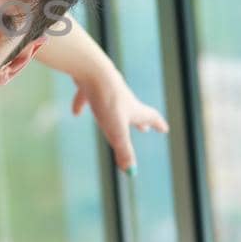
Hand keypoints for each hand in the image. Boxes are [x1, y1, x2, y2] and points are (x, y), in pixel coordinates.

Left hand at [68, 57, 168, 172]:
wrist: (92, 69)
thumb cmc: (107, 100)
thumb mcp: (116, 131)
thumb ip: (123, 150)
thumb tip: (131, 172)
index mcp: (133, 109)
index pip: (150, 117)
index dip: (158, 124)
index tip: (165, 129)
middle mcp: (123, 99)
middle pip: (133, 111)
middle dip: (139, 121)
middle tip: (144, 128)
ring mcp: (107, 91)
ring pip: (112, 104)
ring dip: (114, 113)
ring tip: (109, 121)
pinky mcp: (91, 86)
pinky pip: (87, 97)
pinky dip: (84, 105)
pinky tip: (75, 113)